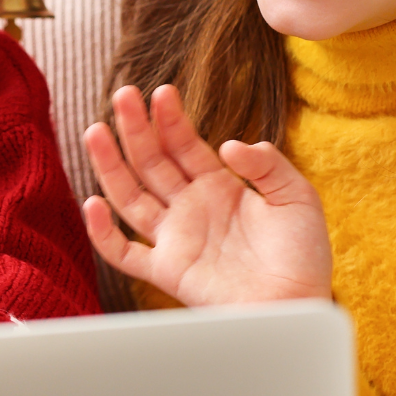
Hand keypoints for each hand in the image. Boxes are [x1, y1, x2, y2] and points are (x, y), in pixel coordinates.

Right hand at [80, 85, 331, 306]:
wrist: (299, 302)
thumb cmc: (302, 254)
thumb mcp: (297, 196)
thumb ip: (267, 165)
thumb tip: (227, 145)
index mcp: (219, 187)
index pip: (184, 145)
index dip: (171, 120)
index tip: (161, 92)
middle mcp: (191, 208)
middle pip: (152, 162)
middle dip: (136, 129)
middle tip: (123, 95)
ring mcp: (175, 238)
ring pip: (130, 196)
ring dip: (111, 165)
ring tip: (95, 131)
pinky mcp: (167, 271)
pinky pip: (124, 253)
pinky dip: (104, 232)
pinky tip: (94, 203)